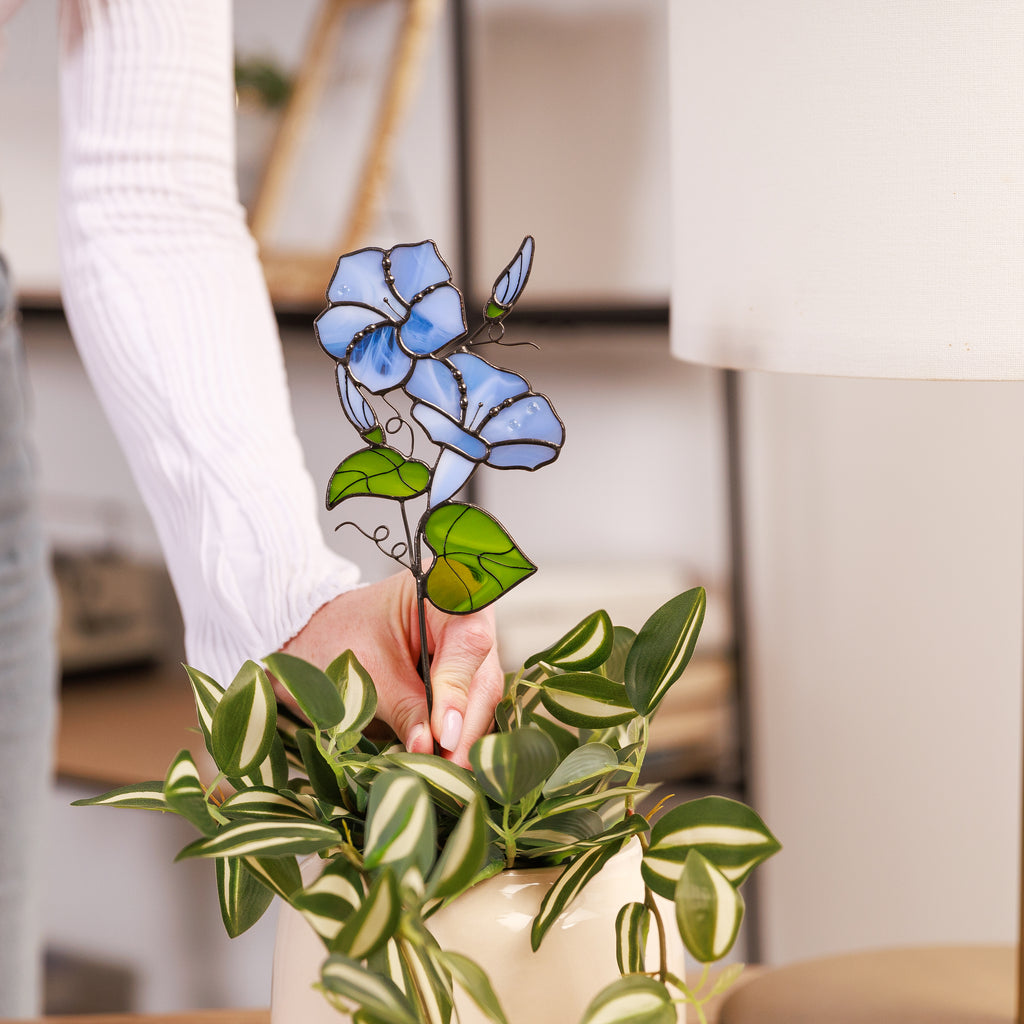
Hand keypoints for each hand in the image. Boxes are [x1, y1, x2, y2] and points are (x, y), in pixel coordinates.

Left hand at [280, 572, 502, 766]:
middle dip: (466, 725)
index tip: (442, 736)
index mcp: (442, 588)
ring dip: (466, 735)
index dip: (458, 692)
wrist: (316, 633)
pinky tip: (444, 760)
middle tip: (449, 769)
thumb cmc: (338, 635)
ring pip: (483, 694)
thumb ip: (404, 706)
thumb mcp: (367, 671)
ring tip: (445, 772)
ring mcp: (467, 643)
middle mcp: (465, 613)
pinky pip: (471, 703)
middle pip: (483, 674)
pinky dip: (458, 732)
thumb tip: (430, 746)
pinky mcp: (462, 670)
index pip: (468, 642)